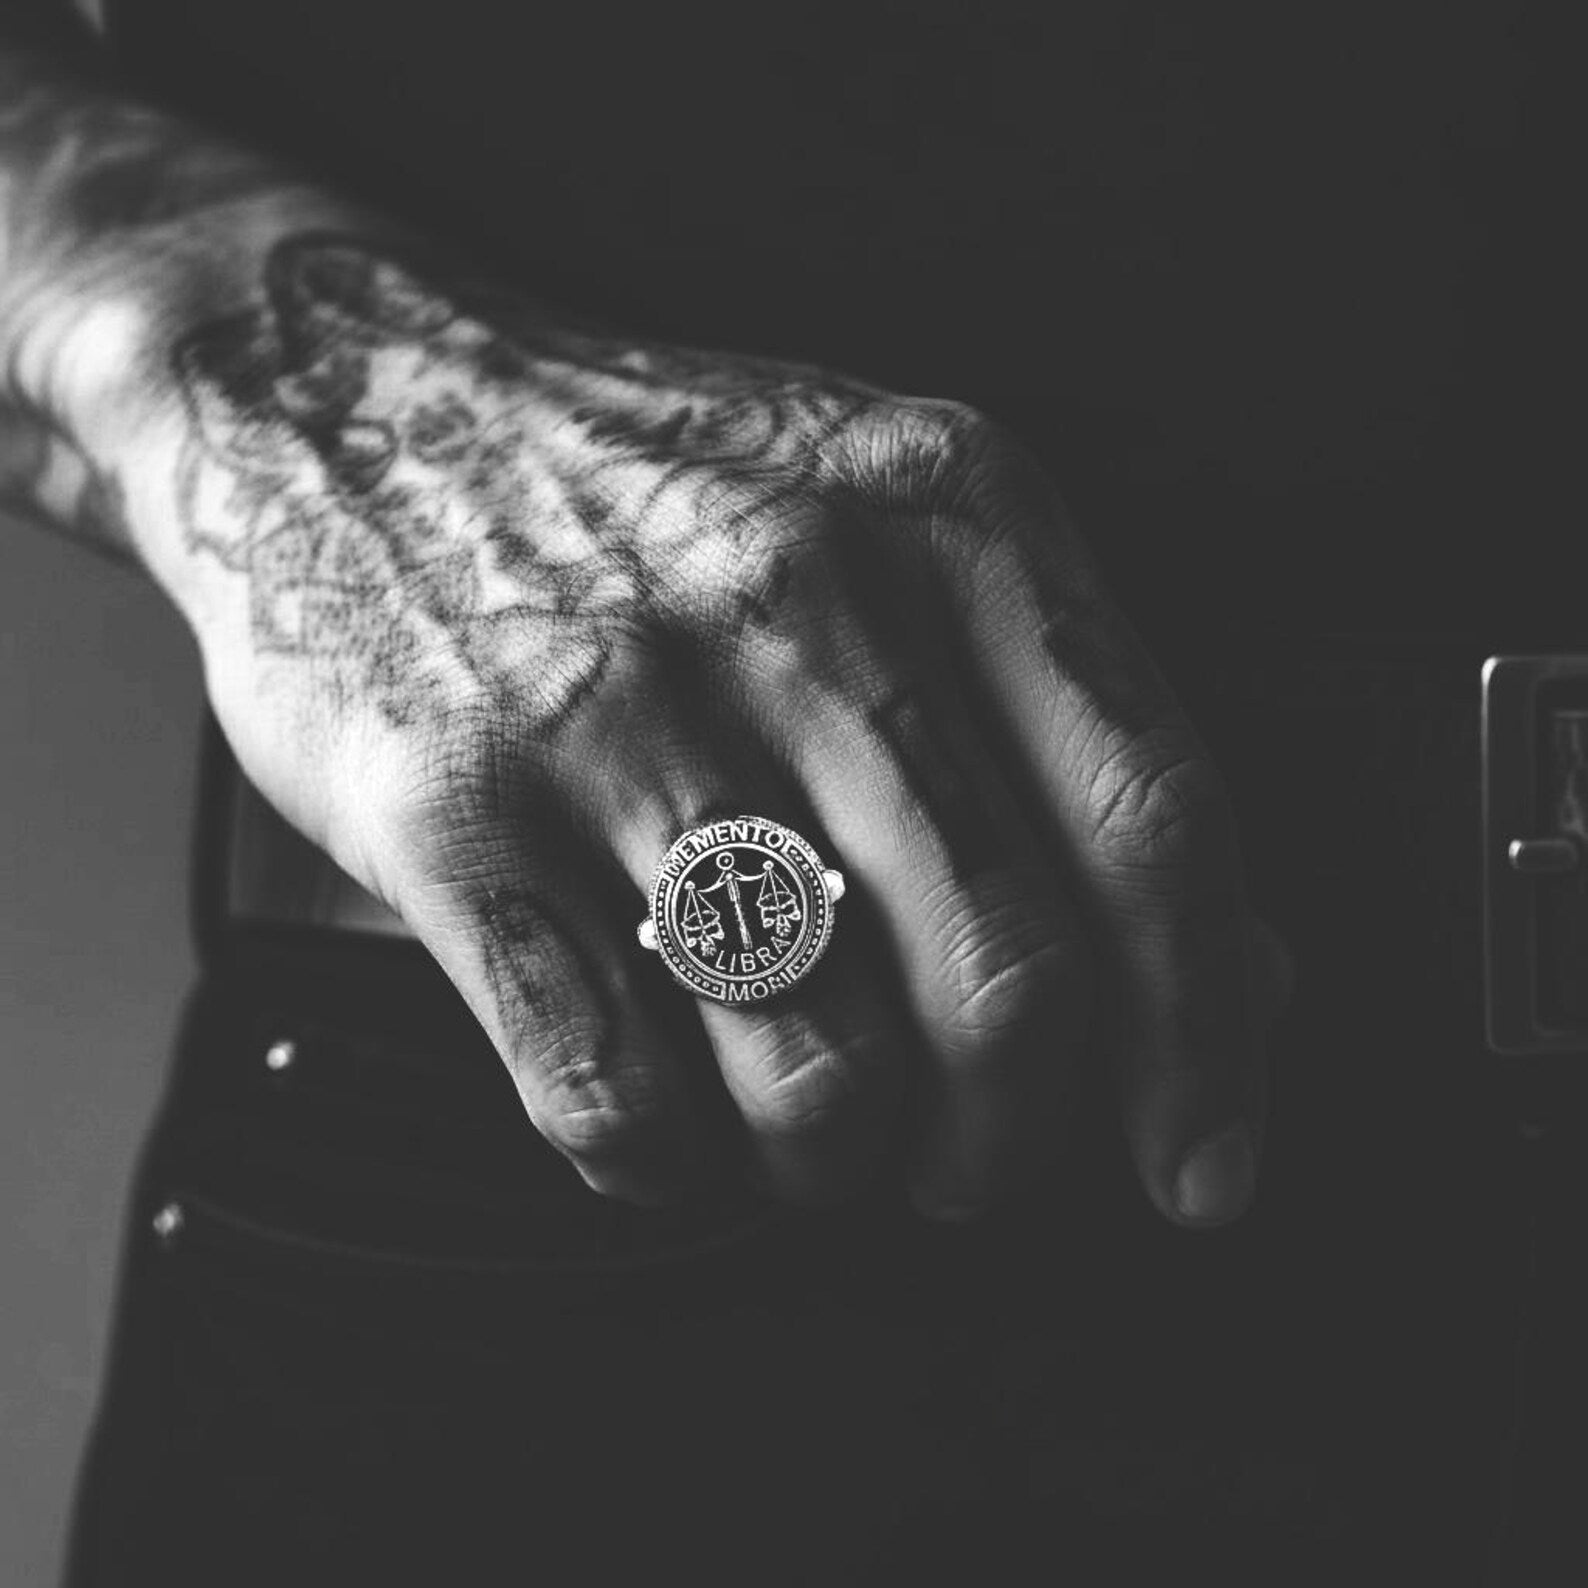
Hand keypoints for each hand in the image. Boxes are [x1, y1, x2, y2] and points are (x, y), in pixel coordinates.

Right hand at [160, 233, 1284, 1223]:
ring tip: (812, 1134)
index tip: (1201, 1168)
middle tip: (963, 1159)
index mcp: (950, 515)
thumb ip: (1067, 735)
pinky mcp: (452, 809)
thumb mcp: (891, 524)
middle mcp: (797, 600)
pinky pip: (611, 1093)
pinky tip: (665, 1123)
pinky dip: (666, 1167)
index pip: (1153, 822)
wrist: (350, 397)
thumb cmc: (654, 487)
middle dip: (1006, 1143)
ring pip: (817, 1076)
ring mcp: (614, 706)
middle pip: (1004, 983)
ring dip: (837, 1165)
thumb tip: (1247, 975)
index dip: (1207, 1037)